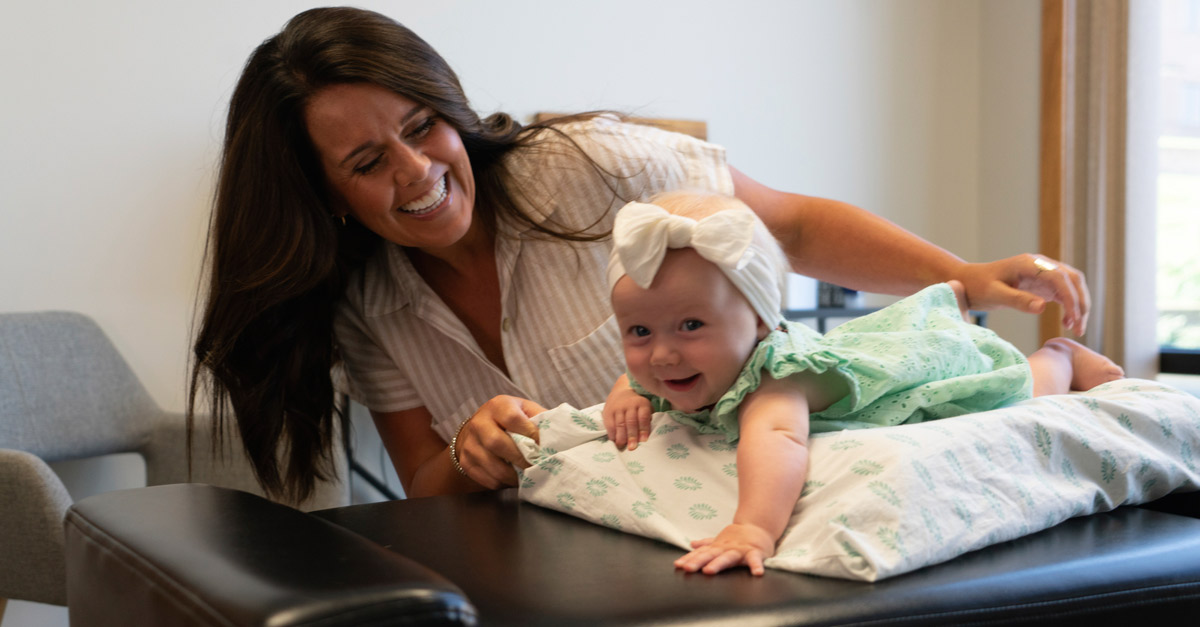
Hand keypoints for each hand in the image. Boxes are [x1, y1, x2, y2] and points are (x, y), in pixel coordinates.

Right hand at [454, 395, 544, 488]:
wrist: (479, 428)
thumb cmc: (510, 420)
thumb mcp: (525, 410)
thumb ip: (540, 419)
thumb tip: (561, 435)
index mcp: (497, 406)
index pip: (512, 418)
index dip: (530, 433)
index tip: (542, 446)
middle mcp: (479, 423)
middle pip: (497, 444)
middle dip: (521, 459)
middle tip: (536, 466)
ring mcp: (469, 444)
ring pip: (493, 466)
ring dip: (515, 476)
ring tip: (528, 476)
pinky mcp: (466, 462)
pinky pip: (488, 479)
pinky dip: (504, 482)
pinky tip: (513, 478)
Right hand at [602, 376, 651, 449]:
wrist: (621, 393)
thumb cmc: (637, 406)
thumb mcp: (646, 408)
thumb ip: (648, 420)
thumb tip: (647, 437)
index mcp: (641, 403)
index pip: (643, 417)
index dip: (644, 429)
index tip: (644, 441)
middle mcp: (629, 404)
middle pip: (631, 421)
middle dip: (632, 435)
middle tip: (632, 447)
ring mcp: (617, 408)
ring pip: (619, 424)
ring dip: (621, 437)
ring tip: (622, 446)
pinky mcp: (608, 412)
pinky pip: (609, 424)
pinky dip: (612, 434)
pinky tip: (615, 441)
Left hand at [674, 523, 776, 575]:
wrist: (759, 527)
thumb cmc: (738, 538)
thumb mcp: (721, 541)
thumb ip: (706, 544)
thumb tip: (692, 544)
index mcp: (718, 548)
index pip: (701, 553)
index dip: (689, 559)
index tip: (678, 565)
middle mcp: (726, 549)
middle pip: (710, 555)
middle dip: (697, 561)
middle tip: (687, 568)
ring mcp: (740, 550)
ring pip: (727, 557)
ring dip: (717, 564)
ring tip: (708, 571)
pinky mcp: (755, 552)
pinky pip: (755, 559)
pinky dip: (756, 565)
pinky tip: (757, 573)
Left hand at [957, 254, 1089, 335]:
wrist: (968, 282)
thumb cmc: (978, 286)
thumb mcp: (994, 294)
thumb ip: (1017, 300)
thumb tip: (1043, 307)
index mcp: (1029, 263)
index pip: (1060, 277)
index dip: (1071, 298)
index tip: (1073, 319)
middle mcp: (1041, 264)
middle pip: (1073, 280)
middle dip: (1081, 303)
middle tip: (1079, 328)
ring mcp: (1043, 273)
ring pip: (1072, 286)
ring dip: (1079, 305)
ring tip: (1076, 328)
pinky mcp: (1042, 283)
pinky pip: (1064, 292)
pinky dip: (1070, 306)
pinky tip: (1068, 322)